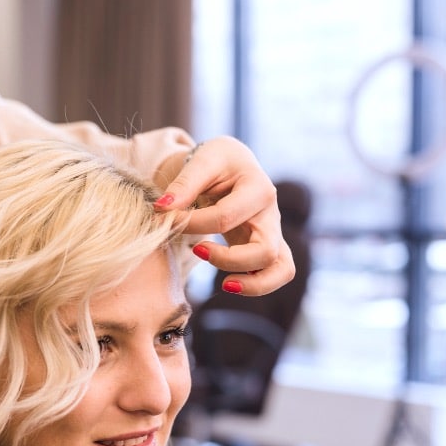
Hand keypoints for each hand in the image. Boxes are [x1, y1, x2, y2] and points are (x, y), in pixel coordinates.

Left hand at [155, 136, 294, 294]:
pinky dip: (257, 284)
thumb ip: (183, 184)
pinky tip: (229, 283)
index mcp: (258, 188)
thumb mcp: (202, 160)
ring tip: (225, 284)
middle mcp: (271, 214)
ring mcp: (273, 233)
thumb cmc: (218, 161)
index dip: (191, 224)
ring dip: (255, 283)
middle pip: (265, 250)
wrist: (234, 165)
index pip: (224, 217)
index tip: (166, 220)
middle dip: (228, 259)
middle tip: (197, 251)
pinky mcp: (267, 247)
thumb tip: (163, 208)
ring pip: (282, 269)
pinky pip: (275, 273)